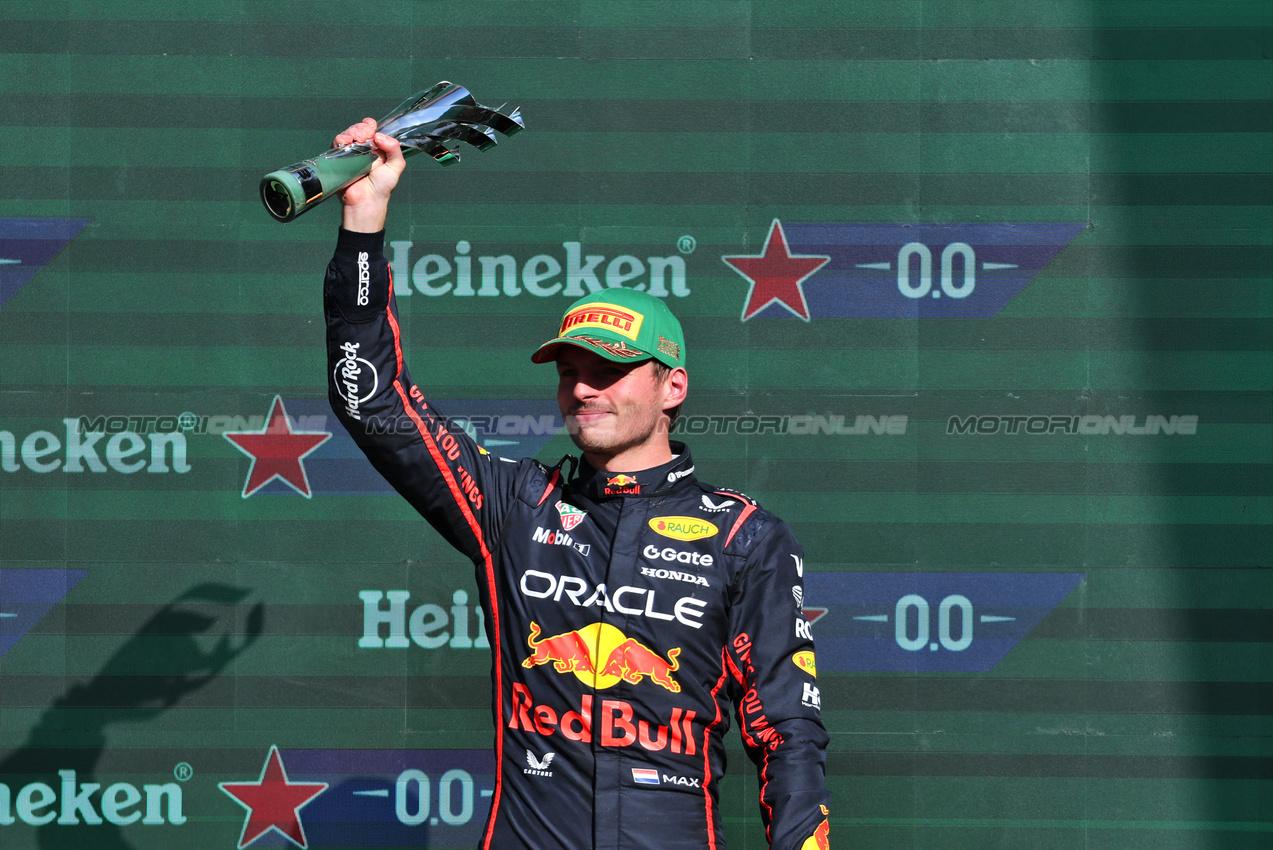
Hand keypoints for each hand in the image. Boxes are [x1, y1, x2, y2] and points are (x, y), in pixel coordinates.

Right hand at [335, 117, 405, 232]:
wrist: (366, 201)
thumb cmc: (382, 187)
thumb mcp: (396, 166)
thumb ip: (394, 148)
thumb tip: (379, 135)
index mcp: (376, 149)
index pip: (371, 130)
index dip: (370, 125)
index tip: (373, 129)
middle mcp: (363, 150)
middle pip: (358, 128)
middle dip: (362, 127)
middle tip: (367, 136)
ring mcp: (350, 153)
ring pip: (348, 133)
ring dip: (353, 131)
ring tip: (358, 139)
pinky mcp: (339, 158)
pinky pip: (337, 143)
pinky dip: (341, 138)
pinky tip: (347, 141)